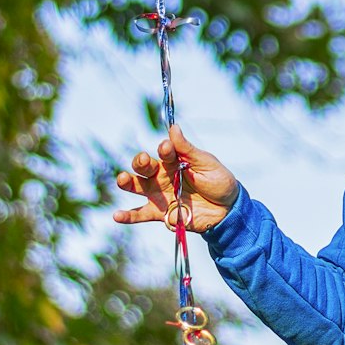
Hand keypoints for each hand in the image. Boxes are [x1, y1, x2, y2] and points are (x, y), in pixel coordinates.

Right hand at [113, 124, 238, 233]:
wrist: (227, 209)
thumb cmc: (218, 181)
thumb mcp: (206, 163)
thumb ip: (187, 149)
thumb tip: (173, 127)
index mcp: (174, 160)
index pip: (164, 152)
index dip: (164, 149)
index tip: (167, 148)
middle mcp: (162, 175)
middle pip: (144, 166)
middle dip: (140, 162)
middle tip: (144, 160)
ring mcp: (159, 194)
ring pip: (137, 186)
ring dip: (128, 182)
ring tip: (123, 179)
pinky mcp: (160, 213)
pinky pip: (140, 214)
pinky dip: (127, 216)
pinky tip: (117, 215)